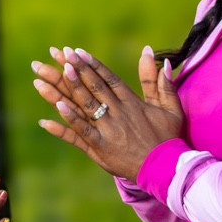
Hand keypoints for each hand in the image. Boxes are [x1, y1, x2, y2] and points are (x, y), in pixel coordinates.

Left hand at [30, 46, 183, 181]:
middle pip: (92, 86)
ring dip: (67, 88)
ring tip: (50, 73)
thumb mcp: (171, 108)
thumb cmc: (168, 139)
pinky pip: (81, 132)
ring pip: (84, 105)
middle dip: (74, 68)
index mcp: (131, 102)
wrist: (165, 169)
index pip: (108, 78)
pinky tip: (56, 108)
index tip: (76, 51)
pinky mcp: (100, 148)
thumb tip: (159, 56)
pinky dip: (68, 120)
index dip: (91, 64)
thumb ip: (161, 83)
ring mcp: (108, 130)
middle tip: (57, 53)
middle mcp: (117, 113)